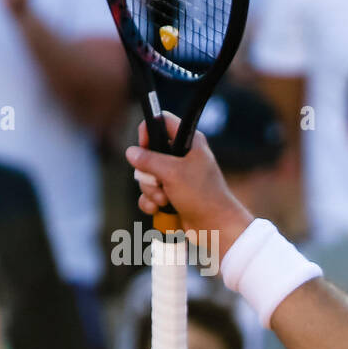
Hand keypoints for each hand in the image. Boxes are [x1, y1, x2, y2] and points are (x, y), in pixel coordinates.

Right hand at [126, 112, 253, 241]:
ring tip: (164, 200)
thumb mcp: (172, 173)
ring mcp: (176, 177)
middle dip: (147, 171)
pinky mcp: (172, 195)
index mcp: (190, 142)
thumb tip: (131, 152)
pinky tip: (159, 209)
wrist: (216, 227)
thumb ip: (149, 160)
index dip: (149, 130)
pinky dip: (151, 202)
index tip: (145, 145)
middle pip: (149, 152)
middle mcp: (183, 156)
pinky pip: (150, 194)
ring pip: (147, 176)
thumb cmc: (201, 195)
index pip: (163, 121)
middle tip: (159, 182)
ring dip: (150, 190)